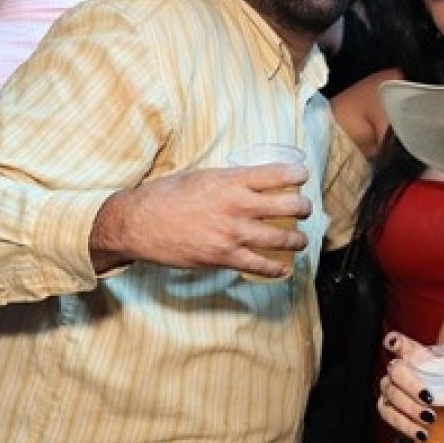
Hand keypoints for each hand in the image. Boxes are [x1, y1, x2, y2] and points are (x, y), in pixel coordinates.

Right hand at [91, 163, 311, 276]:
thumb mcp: (201, 176)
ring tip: (300, 240)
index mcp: (232, 180)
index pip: (279, 173)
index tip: (303, 175)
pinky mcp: (225, 257)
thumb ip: (228, 180)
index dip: (298, 174)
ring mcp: (234, 233)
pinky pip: (261, 265)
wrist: (139, 223)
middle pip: (290, 205)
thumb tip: (250, 182)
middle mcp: (238, 205)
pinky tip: (283, 268)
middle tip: (304, 209)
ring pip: (283, 238)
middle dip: (303, 207)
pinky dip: (277, 268)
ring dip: (298, 239)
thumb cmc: (166, 196)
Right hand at [376, 332, 443, 442]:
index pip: (400, 343)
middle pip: (395, 371)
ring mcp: (390, 390)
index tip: (395, 343)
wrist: (435, 409)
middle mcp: (397, 371)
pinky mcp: (387, 410)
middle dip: (410, 384)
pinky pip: (390, 417)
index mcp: (414, 356)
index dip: (395, 341)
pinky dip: (405, 426)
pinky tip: (421, 433)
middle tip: (429, 399)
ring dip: (410, 408)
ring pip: (391, 396)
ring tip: (430, 419)